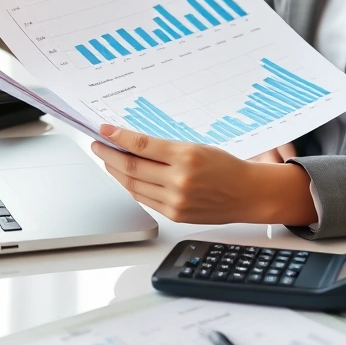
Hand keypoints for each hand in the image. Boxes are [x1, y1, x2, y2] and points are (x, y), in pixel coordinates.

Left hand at [90, 124, 317, 225]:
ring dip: (116, 172)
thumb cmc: (226, 167)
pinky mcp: (175, 215)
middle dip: (109, 155)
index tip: (105, 130)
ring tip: (107, 160)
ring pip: (133, 185)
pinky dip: (131, 187)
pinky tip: (125, 177)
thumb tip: (134, 144)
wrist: (247, 194)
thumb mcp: (198, 147)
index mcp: (187, 156)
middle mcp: (180, 180)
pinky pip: (144, 199)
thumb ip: (166, 149)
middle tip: (98, 145)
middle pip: (132, 167)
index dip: (119, 137)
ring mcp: (176, 200)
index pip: (142, 146)